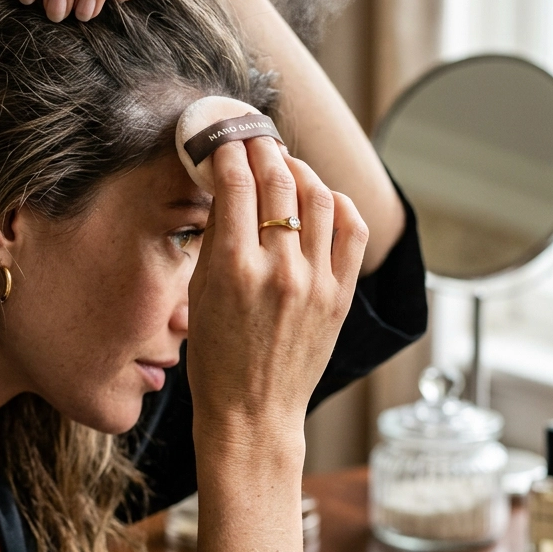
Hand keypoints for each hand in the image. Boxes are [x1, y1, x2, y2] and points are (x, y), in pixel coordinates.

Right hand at [186, 137, 368, 456]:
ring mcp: (315, 283)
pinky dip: (339, 203)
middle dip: (265, 149)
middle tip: (255, 139)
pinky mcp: (340, 296)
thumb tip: (228, 185)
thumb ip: (216, 237)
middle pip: (280, 181)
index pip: (238, 183)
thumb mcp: (200, 293)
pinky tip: (323, 197)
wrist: (252, 413)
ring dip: (302, 170)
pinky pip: (352, 231)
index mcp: (233, 269)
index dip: (232, 150)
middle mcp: (279, 270)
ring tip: (287, 164)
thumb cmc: (216, 359)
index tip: (226, 138)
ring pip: (319, 198)